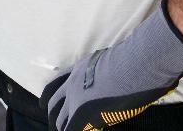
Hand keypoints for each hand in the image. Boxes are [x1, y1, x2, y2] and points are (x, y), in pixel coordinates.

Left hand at [40, 0, 182, 130]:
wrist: (137, 62)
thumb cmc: (135, 59)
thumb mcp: (113, 63)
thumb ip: (109, 73)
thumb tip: (120, 81)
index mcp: (79, 68)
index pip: (56, 83)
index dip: (51, 96)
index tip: (45, 104)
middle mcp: (73, 82)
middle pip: (54, 103)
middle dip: (54, 115)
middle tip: (56, 125)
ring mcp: (77, 97)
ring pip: (61, 118)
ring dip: (63, 127)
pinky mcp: (84, 111)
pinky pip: (72, 128)